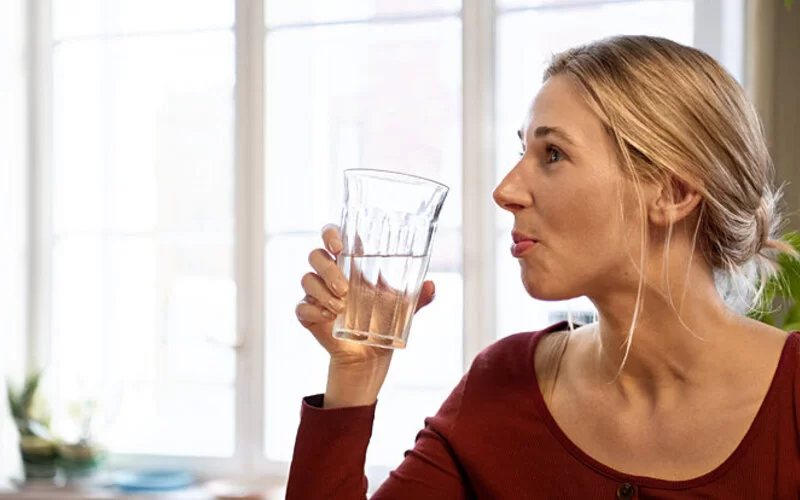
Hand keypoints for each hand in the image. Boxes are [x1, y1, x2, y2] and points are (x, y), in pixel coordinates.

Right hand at [295, 224, 435, 406]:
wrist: (371, 354)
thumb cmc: (383, 321)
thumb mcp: (404, 307)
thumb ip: (419, 296)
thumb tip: (431, 285)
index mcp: (350, 264)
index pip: (332, 236)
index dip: (331, 234)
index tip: (340, 245)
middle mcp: (329, 274)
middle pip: (316, 256)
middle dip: (328, 269)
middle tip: (346, 288)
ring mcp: (316, 293)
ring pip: (307, 279)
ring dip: (322, 291)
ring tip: (341, 307)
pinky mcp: (308, 314)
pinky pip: (301, 306)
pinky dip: (313, 309)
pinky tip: (329, 316)